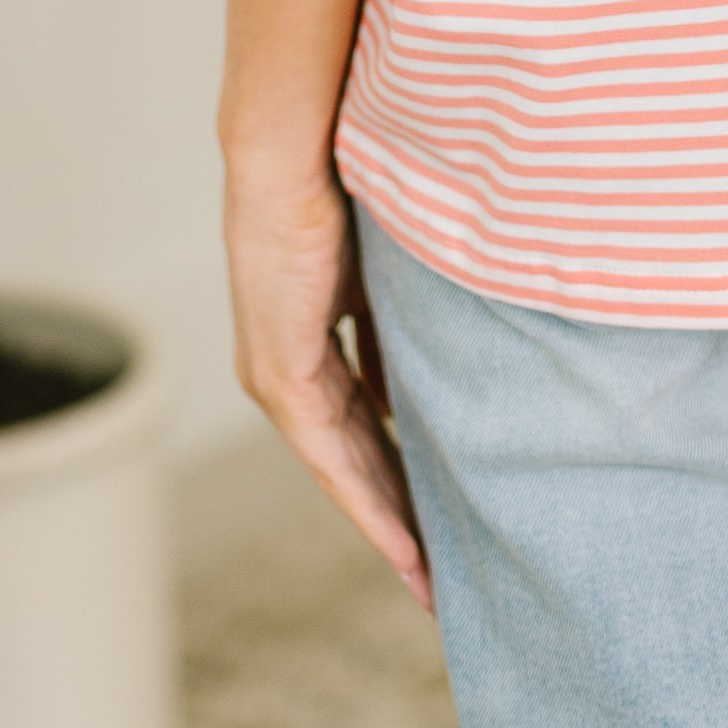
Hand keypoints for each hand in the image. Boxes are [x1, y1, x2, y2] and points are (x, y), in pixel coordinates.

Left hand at [223, 158, 430, 608]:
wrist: (293, 151)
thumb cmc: (344, 182)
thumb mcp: (387, 265)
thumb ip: (405, 315)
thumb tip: (447, 356)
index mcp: (311, 339)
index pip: (363, 422)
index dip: (402, 469)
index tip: (439, 514)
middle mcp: (289, 369)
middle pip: (356, 459)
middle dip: (401, 516)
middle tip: (440, 572)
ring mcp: (281, 377)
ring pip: (345, 470)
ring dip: (389, 524)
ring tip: (428, 577)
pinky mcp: (282, 376)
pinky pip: (331, 456)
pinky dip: (370, 501)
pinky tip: (405, 542)